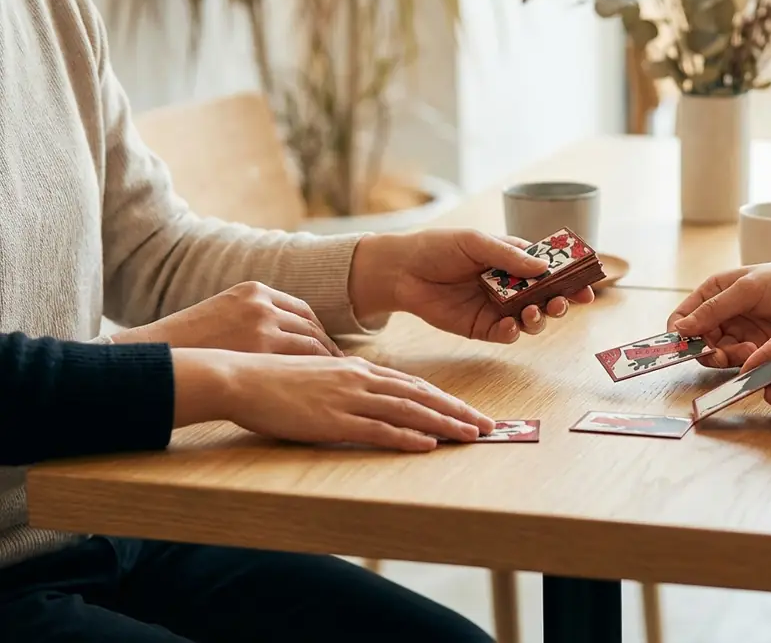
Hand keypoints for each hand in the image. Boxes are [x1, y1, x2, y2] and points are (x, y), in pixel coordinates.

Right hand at [112, 281, 340, 355]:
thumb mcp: (224, 315)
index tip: (326, 346)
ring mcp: (265, 322)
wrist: (163, 353)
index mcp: (254, 289)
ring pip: (312, 340)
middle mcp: (263, 302)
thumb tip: (281, 338)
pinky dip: (319, 367)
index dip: (316, 330)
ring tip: (336, 376)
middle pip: (310, 324)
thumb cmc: (191, 343)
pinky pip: (304, 356)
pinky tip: (324, 381)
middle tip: (341, 364)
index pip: (301, 309)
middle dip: (326, 345)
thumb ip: (253, 319)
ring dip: (327, 358)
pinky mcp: (263, 346)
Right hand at [172, 350, 495, 451]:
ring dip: (444, 424)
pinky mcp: (332, 420)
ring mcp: (348, 400)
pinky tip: (428, 444)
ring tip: (472, 435)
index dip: (445, 400)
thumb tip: (365, 399)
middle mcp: (360, 381)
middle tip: (488, 425)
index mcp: (358, 370)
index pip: (413, 385)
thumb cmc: (271, 380)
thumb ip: (344, 387)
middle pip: (421, 396)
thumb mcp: (316, 377)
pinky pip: (378, 430)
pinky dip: (407, 437)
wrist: (238, 375)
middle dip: (458, 411)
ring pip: (409, 412)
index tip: (468, 410)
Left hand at [348, 229, 594, 342]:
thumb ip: (509, 255)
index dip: (570, 275)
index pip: (550, 269)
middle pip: (547, 297)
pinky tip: (510, 326)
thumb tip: (544, 268)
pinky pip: (505, 335)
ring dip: (540, 318)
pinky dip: (512, 333)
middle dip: (562, 301)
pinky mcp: (482, 327)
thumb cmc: (438, 247)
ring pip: (531, 319)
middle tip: (565, 302)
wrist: (402, 271)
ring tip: (534, 313)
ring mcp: (498, 308)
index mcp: (515, 259)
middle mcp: (512, 285)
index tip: (587, 281)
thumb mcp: (476, 241)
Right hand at [668, 255, 770, 367]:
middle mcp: (728, 317)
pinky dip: (755, 371)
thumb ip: (716, 308)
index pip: (684, 318)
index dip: (682, 335)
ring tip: (755, 355)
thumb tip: (680, 328)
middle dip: (713, 352)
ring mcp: (746, 336)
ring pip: (726, 359)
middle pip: (703, 344)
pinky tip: (769, 365)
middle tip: (729, 353)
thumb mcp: (751, 288)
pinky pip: (750, 368)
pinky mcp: (766, 353)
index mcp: (717, 294)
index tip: (688, 346)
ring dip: (735, 362)